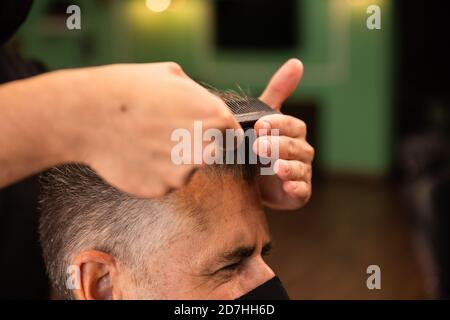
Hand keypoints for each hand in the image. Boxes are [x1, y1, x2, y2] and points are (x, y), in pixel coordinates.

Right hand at [73, 62, 239, 197]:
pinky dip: (156, 172)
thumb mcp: (171, 74)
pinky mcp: (162, 188)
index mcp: (214, 117)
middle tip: (170, 134)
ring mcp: (184, 172)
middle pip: (213, 152)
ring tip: (147, 141)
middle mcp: (205, 148)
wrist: (87, 115)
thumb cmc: (129, 88)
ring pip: (188, 168)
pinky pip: (166, 181)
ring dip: (175, 159)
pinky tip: (137, 154)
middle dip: (197, 145)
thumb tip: (205, 106)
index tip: (204, 129)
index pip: (233, 133)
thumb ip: (198, 95)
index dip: (220, 131)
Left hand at [254, 59, 313, 209]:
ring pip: (299, 168)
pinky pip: (302, 191)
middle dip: (277, 146)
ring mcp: (301, 172)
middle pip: (294, 146)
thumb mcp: (263, 117)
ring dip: (289, 167)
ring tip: (276, 168)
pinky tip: (288, 186)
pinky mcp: (298, 193)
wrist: (249, 181)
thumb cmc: (257, 144)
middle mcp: (300, 150)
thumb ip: (278, 92)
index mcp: (293, 132)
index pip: (289, 125)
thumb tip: (297, 63)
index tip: (259, 125)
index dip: (276, 124)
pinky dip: (296, 188)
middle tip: (258, 146)